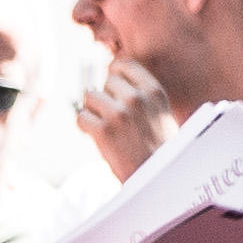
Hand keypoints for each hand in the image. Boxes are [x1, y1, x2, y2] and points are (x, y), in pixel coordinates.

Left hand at [78, 56, 179, 179]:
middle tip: (112, 115)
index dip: (114, 75)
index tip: (113, 88)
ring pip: (89, 96)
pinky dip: (84, 126)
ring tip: (104, 126)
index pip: (123, 64)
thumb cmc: (159, 147)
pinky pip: (81, 117)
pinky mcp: (103, 131)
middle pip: (105, 81)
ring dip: (92, 110)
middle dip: (105, 96)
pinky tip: (95, 136)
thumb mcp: (161, 112)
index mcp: (153, 91)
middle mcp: (136, 98)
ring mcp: (118, 114)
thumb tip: (111, 76)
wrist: (158, 178)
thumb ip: (141, 93)